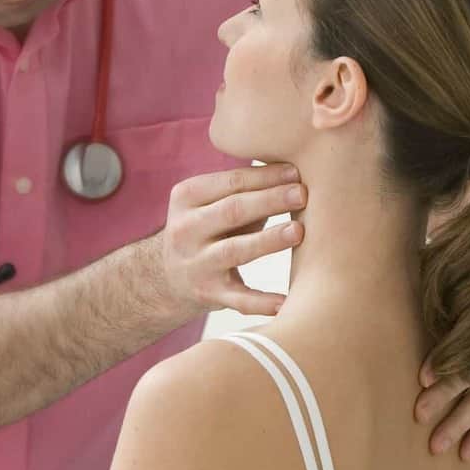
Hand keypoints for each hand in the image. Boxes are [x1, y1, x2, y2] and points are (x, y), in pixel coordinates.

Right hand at [163, 163, 305, 315]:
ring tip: (299, 231)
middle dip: (269, 200)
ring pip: (234, 251)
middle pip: (231, 211)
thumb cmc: (209, 227)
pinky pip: (238, 299)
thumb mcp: (212, 202)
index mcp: (186, 197)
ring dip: (267, 240)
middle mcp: (186, 230)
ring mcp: (196, 263)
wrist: (167, 275)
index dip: (265, 177)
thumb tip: (296, 167)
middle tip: (303, 194)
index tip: (297, 171)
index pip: (231, 183)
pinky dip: (261, 302)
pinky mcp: (208, 294)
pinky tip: (285, 302)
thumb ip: (245, 188)